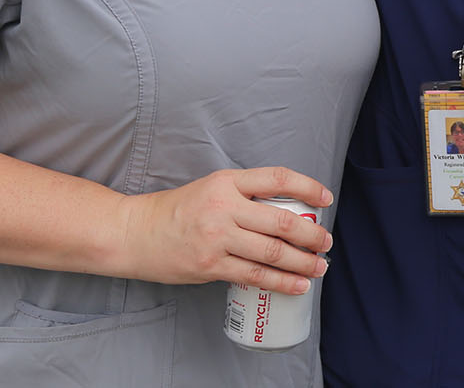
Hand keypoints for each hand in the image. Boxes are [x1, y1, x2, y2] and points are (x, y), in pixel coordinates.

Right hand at [114, 167, 332, 292]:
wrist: (136, 233)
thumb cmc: (177, 210)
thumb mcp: (212, 187)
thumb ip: (245, 194)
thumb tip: (287, 210)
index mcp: (227, 182)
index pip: (278, 178)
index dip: (308, 187)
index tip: (326, 198)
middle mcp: (224, 208)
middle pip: (281, 221)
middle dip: (312, 234)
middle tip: (326, 241)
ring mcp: (218, 239)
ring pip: (272, 252)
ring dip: (303, 262)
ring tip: (319, 267)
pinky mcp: (211, 266)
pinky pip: (255, 276)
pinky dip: (281, 282)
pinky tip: (297, 285)